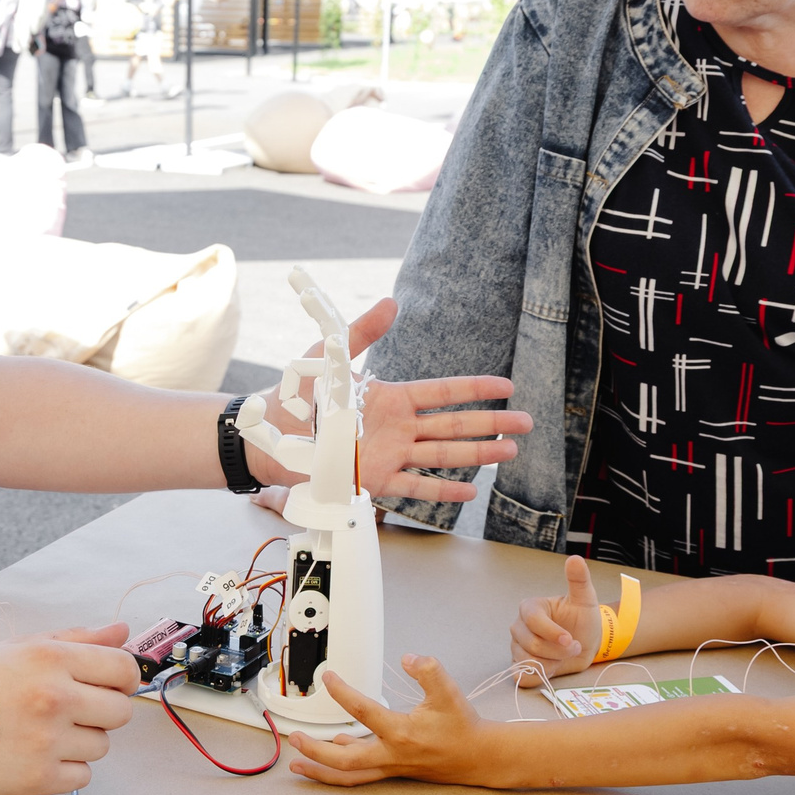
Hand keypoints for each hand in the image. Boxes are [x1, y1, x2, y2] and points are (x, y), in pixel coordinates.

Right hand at [0, 623, 138, 794]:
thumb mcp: (20, 647)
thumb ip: (76, 639)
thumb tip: (122, 632)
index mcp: (51, 659)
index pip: (123, 669)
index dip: (121, 678)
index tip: (108, 684)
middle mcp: (54, 697)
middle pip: (120, 711)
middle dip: (101, 711)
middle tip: (69, 710)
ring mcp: (48, 741)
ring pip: (102, 746)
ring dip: (80, 741)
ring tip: (41, 732)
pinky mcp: (39, 779)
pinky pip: (82, 776)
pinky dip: (65, 769)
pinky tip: (35, 755)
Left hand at [251, 298, 531, 503]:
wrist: (268, 433)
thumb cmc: (298, 393)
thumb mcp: (330, 356)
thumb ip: (362, 332)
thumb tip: (392, 302)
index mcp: (392, 396)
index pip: (444, 392)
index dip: (476, 389)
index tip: (507, 387)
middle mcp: (398, 427)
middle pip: (454, 425)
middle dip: (491, 424)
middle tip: (526, 423)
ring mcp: (390, 454)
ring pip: (443, 456)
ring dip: (477, 456)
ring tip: (510, 454)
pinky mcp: (374, 480)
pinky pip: (415, 486)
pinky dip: (442, 491)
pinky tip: (470, 492)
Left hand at [287, 655, 503, 786]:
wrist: (479, 757)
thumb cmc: (462, 725)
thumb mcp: (449, 692)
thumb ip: (429, 670)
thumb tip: (408, 658)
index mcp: (401, 732)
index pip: (361, 711)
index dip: (341, 692)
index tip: (328, 677)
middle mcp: (391, 754)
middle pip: (344, 761)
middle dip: (315, 752)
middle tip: (294, 739)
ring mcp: (391, 765)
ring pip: (349, 775)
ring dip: (321, 770)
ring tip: (296, 765)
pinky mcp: (394, 769)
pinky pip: (361, 773)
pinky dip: (342, 767)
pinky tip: (335, 750)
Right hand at [510, 555, 602, 682]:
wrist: (586, 643)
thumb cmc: (582, 619)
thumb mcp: (585, 599)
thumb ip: (579, 579)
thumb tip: (575, 558)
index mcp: (530, 608)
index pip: (532, 620)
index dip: (552, 632)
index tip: (570, 639)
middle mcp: (519, 627)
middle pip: (531, 644)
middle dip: (557, 650)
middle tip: (574, 646)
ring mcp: (517, 647)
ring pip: (528, 661)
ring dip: (552, 662)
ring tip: (564, 655)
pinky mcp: (520, 665)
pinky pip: (522, 676)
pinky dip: (538, 676)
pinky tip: (552, 667)